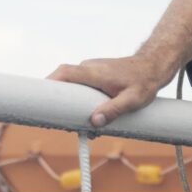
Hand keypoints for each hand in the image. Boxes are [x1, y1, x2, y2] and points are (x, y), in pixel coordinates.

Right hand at [50, 53, 168, 128]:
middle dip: (56, 101)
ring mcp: (91, 70)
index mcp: (94, 72)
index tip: (38, 98)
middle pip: (62, 81)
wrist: (154, 66)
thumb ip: (114, 110)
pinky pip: (80, 86)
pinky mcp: (94, 75)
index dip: (48, 83)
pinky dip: (78, 100)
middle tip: (59, 122)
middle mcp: (89, 68)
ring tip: (76, 125)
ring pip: (71, 86)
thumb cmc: (145, 82)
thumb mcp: (133, 100)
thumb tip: (94, 122)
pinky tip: (89, 117)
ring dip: (69, 103)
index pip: (63, 73)